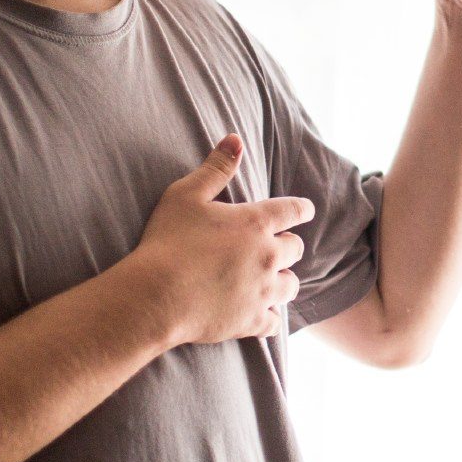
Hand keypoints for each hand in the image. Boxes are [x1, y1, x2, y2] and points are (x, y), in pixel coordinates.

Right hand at [121, 134, 313, 345]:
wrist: (156, 296)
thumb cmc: (168, 241)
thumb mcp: (186, 194)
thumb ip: (216, 167)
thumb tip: (236, 139)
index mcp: (257, 222)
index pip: (294, 210)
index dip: (302, 209)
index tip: (305, 210)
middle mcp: (268, 256)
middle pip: (295, 249)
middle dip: (287, 246)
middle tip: (277, 247)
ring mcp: (263, 291)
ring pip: (291, 286)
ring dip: (283, 281)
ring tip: (272, 282)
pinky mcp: (252, 321)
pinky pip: (275, 322)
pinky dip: (271, 318)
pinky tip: (265, 318)